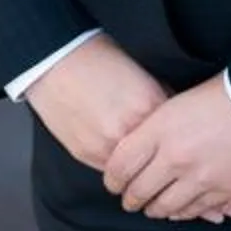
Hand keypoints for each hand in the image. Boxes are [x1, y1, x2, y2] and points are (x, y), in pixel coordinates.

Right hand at [25, 37, 168, 173]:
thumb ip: (159, 98)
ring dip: (136, 164)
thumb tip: (174, 119)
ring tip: (131, 147)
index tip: (175, 137)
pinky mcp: (86, 154)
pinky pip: (110, 169)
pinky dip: (115, 161)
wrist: (54, 60)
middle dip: (158, 154)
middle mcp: (129, 130)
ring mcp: (106, 146)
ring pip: (134, 171)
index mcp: (148, 106)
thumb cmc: (96, 59)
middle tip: (157, 148)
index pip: (176, 135)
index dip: (176, 136)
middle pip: (157, 157)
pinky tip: (112, 144)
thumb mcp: (140, 72)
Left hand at [102, 73, 230, 223]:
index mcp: (158, 130)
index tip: (111, 184)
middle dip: (130, 199)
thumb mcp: (174, 104)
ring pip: (165, 206)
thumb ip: (151, 129)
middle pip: (139, 190)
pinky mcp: (224, 190)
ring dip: (154, 209)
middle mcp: (175, 157)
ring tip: (150, 208)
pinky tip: (177, 210)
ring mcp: (200, 177)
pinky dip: (182, 212)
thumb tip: (133, 152)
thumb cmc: (218, 96)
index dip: (112, 179)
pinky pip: (195, 210)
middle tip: (128, 201)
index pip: (121, 165)